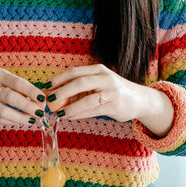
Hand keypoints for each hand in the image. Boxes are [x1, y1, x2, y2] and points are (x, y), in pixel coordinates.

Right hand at [0, 69, 44, 125]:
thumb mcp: (3, 80)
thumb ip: (19, 88)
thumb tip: (39, 101)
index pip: (17, 82)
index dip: (31, 91)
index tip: (42, 98)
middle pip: (10, 97)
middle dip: (27, 106)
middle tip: (40, 112)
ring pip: (3, 111)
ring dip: (20, 117)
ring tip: (32, 120)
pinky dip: (12, 121)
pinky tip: (21, 121)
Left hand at [47, 64, 173, 135]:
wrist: (139, 100)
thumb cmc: (113, 91)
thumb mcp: (99, 84)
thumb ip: (81, 88)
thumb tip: (56, 95)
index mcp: (99, 70)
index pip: (75, 72)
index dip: (58, 79)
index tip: (46, 85)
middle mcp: (105, 78)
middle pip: (79, 83)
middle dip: (62, 91)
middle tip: (48, 99)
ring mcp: (111, 92)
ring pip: (86, 100)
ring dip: (69, 107)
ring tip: (58, 113)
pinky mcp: (114, 106)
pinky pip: (92, 111)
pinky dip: (78, 114)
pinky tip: (69, 116)